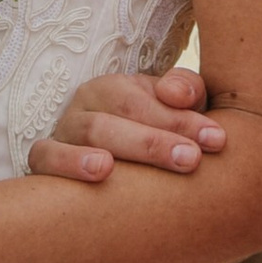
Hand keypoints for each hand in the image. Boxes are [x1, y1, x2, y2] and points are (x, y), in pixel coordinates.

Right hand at [27, 62, 227, 183]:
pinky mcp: (44, 160)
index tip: (217, 140)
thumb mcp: (172, 111)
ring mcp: (64, 131)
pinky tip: (100, 174)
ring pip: (89, 132)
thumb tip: (178, 94)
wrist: (112, 170)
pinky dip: (69, 163)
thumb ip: (186, 92)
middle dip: (158, 139)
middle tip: (192, 159)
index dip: (183, 119)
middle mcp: (88, 105)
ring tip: (141, 162)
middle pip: (121, 114)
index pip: (149, 97)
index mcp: (117, 88)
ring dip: (117, 148)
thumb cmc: (151, 138)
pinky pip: (46, 156)